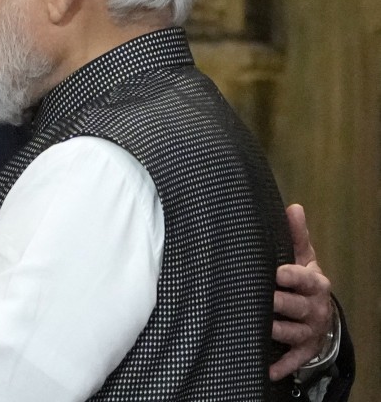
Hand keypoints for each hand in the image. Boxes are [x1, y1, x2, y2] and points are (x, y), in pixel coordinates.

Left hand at [270, 203, 334, 380]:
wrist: (317, 309)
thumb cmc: (302, 278)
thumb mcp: (301, 256)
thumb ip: (295, 234)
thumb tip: (293, 207)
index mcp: (314, 282)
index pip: (304, 278)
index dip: (291, 276)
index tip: (275, 272)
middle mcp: (315, 308)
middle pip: (297, 307)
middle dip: (279, 304)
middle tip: (261, 300)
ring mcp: (310, 331)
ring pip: (292, 332)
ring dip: (276, 331)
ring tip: (258, 327)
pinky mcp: (304, 349)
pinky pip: (294, 359)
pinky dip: (282, 365)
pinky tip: (267, 369)